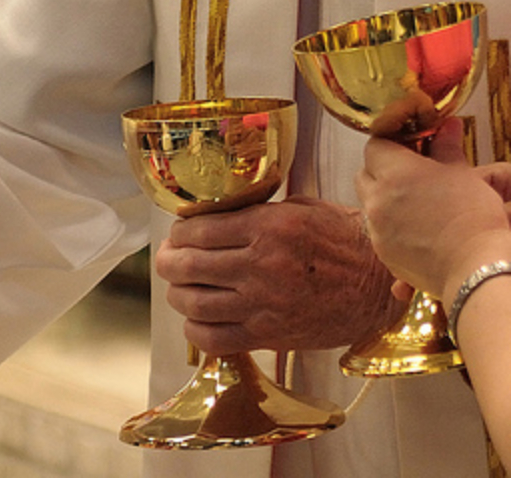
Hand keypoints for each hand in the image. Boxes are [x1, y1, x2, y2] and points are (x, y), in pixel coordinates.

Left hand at [154, 195, 400, 354]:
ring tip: (177, 287)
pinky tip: (196, 320)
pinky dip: (196, 330)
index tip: (177, 233)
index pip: (200, 231)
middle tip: (167, 260)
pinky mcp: (270, 335)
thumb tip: (215, 215)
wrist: (378, 283)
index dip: (179, 233)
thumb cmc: (342, 238)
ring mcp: (264, 304)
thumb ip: (256, 211)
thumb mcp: (299, 208)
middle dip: (169, 262)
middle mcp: (261, 265)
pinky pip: (217, 339)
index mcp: (268, 227)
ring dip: (177, 295)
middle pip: (189, 266)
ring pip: (196, 303)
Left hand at [356, 119, 510, 302]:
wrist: (477, 268)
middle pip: (365, 173)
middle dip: (383, 169)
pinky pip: (378, 231)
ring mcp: (377, 229)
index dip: (392, 143)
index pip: (376, 144)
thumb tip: (448, 126)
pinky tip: (415, 227)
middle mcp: (377, 199)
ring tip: (414, 202)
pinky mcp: (384, 254)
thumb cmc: (471, 219)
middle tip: (410, 173)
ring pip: (369, 203)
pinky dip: (390, 225)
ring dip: (384, 198)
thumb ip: (447, 147)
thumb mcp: (462, 174)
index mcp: (393, 172)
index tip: (411, 148)